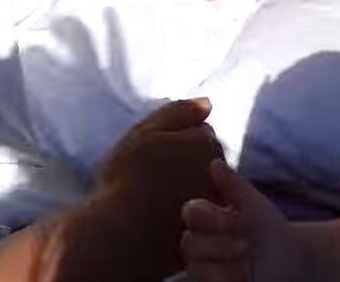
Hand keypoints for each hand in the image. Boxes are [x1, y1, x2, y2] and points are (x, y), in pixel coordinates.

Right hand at [96, 99, 225, 276]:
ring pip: (209, 185)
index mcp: (206, 145)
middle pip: (209, 159)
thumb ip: (178, 113)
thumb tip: (207, 103)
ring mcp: (218, 204)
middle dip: (191, 162)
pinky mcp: (212, 231)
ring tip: (163, 198)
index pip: (202, 134)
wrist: (119, 236)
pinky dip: (195, 212)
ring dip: (193, 186)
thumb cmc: (127, 179)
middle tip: (159, 176)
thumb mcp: (144, 134)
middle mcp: (219, 174)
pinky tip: (170, 218)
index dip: (178, 141)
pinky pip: (208, 214)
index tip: (158, 154)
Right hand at [182, 160, 301, 281]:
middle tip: (246, 246)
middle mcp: (198, 242)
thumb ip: (233, 185)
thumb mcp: (254, 204)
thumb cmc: (269, 229)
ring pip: (196, 269)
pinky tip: (245, 278)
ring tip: (249, 265)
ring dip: (226, 267)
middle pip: (189, 244)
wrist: (291, 260)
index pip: (191, 212)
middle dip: (221, 245)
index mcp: (206, 217)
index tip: (237, 221)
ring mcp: (202, 267)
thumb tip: (214, 163)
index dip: (212, 218)